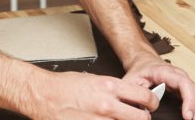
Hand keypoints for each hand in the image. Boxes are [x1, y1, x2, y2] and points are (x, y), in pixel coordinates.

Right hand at [23, 70, 157, 119]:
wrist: (42, 95)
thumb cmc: (63, 86)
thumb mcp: (93, 79)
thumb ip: (113, 90)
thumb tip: (128, 97)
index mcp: (109, 87)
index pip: (144, 96)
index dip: (152, 102)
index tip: (150, 104)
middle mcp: (106, 105)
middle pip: (141, 118)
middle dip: (143, 118)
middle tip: (140, 116)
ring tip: (120, 119)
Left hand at [122, 57, 194, 119]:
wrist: (143, 62)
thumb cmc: (139, 71)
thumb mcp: (131, 80)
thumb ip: (137, 94)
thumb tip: (145, 109)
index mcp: (168, 73)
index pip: (184, 84)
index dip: (189, 100)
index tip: (188, 116)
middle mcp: (181, 76)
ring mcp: (187, 82)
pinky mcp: (189, 89)